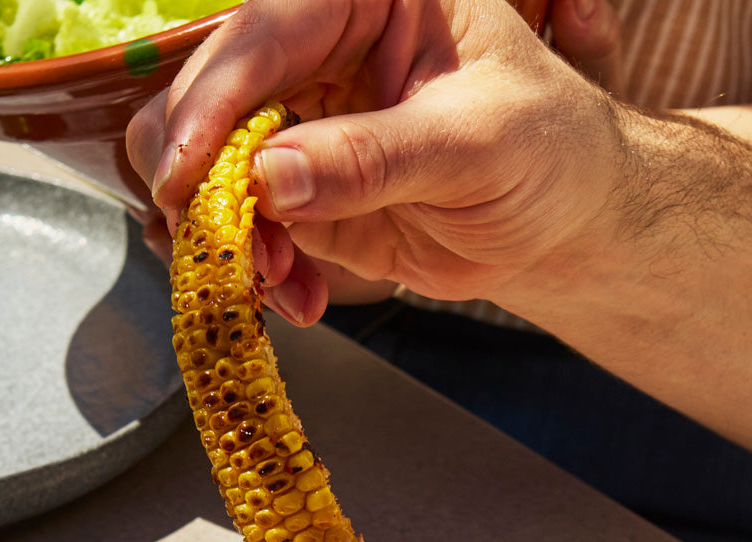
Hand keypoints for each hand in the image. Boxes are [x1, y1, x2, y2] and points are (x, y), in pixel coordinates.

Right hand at [126, 0, 619, 324]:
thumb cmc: (547, 148)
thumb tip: (268, 178)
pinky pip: (251, 231)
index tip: (184, 174)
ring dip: (227, 236)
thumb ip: (373, 158)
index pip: (262, 34)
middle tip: (224, 245)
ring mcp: (305, 128)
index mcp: (362, 0)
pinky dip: (261, 271)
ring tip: (279, 284)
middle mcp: (319, 54)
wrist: (566, 219)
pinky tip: (300, 301)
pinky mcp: (307, 195)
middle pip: (209, 100)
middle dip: (204, 180)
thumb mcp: (474, 143)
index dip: (210, 103)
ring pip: (213, 171)